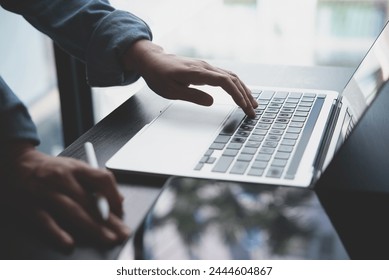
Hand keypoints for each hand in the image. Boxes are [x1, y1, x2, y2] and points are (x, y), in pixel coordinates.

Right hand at [0, 142, 129, 250]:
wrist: (16, 163)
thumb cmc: (51, 169)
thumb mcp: (74, 168)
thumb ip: (96, 181)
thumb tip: (119, 200)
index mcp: (76, 168)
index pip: (101, 179)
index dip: (114, 196)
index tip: (120, 211)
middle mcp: (62, 178)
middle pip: (90, 200)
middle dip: (109, 220)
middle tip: (122, 233)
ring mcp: (46, 192)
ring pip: (72, 211)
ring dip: (92, 228)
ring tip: (107, 239)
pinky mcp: (30, 206)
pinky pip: (46, 221)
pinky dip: (58, 233)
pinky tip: (69, 243)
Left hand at [123, 40, 257, 117]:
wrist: (151, 61)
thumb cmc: (158, 76)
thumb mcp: (171, 91)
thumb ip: (192, 96)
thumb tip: (211, 102)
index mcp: (198, 72)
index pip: (225, 82)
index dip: (237, 95)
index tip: (245, 107)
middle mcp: (205, 67)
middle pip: (232, 79)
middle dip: (245, 95)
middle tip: (253, 110)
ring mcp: (206, 66)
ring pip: (231, 76)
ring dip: (243, 89)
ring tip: (252, 103)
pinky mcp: (205, 69)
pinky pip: (225, 75)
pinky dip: (236, 85)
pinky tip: (239, 92)